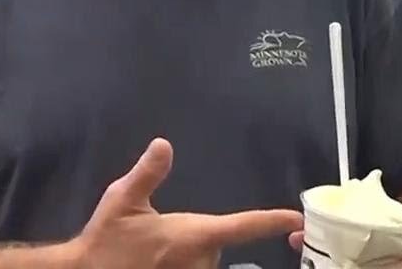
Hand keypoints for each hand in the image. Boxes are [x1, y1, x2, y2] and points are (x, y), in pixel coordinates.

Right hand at [70, 139, 302, 268]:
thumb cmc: (107, 239)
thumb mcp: (122, 200)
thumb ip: (147, 174)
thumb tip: (164, 144)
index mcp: (192, 236)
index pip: (241, 226)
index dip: (270, 221)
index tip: (294, 218)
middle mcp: (199, 261)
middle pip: (216, 243)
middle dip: (196, 236)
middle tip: (158, 235)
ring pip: (203, 260)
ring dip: (187, 254)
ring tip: (152, 252)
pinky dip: (180, 263)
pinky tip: (155, 263)